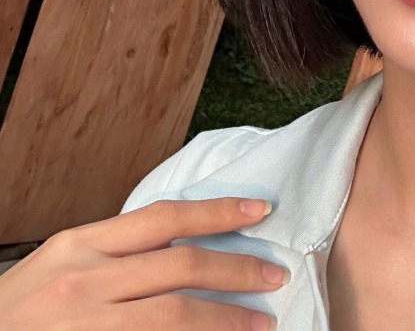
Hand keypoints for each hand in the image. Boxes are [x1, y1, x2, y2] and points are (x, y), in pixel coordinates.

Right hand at [0, 197, 285, 328]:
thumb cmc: (18, 312)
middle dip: (237, 268)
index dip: (218, 211)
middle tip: (274, 274)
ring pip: (176, 315)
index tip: (261, 210)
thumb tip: (185, 245)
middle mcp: (84, 280)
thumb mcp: (60, 264)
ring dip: (227, 318)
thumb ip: (115, 252)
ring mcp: (86, 325)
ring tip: (261, 322)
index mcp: (79, 245)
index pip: (164, 217)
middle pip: (181, 265)